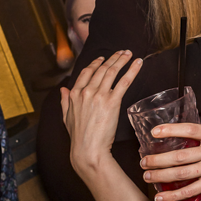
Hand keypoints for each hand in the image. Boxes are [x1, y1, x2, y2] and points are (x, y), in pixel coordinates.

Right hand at [61, 50, 142, 171]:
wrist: (87, 149)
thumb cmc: (79, 136)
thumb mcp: (66, 117)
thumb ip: (64, 101)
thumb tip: (62, 89)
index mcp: (74, 94)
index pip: (86, 72)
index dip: (96, 63)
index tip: (103, 58)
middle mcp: (86, 92)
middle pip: (101, 69)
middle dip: (113, 58)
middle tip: (122, 51)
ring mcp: (99, 95)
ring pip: (112, 71)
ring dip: (122, 60)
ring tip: (130, 53)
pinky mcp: (112, 101)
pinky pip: (124, 81)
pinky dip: (132, 70)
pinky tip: (138, 63)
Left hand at [140, 123, 200, 200]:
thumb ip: (199, 137)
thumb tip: (172, 138)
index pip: (190, 129)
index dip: (171, 130)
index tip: (154, 132)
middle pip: (181, 156)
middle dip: (158, 160)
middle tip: (144, 162)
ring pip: (182, 173)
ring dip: (161, 176)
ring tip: (147, 176)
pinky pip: (190, 191)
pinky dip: (173, 195)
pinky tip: (161, 197)